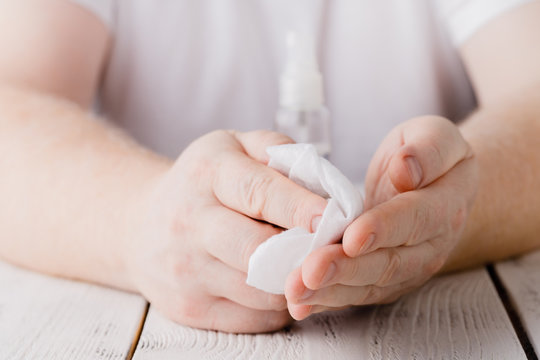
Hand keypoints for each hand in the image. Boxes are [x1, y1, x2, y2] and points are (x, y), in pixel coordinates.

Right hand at [124, 130, 326, 331]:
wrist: (139, 225)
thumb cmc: (201, 183)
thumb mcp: (232, 146)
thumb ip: (277, 150)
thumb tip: (321, 183)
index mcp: (207, 174)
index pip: (258, 193)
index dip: (299, 207)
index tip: (332, 218)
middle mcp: (189, 222)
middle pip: (259, 251)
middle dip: (304, 253)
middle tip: (329, 249)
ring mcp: (185, 271)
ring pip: (262, 291)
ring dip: (294, 282)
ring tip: (302, 265)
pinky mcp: (188, 308)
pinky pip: (253, 319)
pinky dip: (276, 306)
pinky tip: (275, 284)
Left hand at [285, 116, 477, 319]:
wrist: (437, 189)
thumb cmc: (427, 156)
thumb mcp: (435, 136)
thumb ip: (428, 149)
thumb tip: (406, 168)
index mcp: (445, 204)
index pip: (415, 219)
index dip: (384, 228)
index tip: (351, 236)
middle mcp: (429, 245)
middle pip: (388, 262)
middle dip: (346, 269)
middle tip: (309, 272)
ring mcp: (407, 268)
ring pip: (369, 285)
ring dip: (331, 291)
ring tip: (296, 290)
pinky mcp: (384, 280)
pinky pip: (356, 293)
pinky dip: (327, 300)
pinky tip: (300, 304)